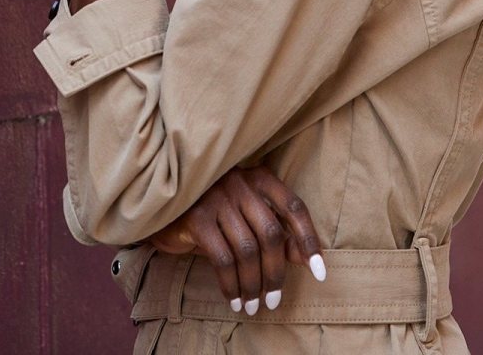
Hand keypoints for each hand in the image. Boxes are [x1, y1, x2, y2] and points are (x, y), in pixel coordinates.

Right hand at [147, 165, 325, 314]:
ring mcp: (217, 198)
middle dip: (277, 273)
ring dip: (253, 284)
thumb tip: (302, 257)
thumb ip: (273, 229)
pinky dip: (231, 284)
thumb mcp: (244, 214)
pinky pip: (222, 258)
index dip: (309, 240)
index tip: (320, 273)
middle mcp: (240, 183)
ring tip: (252, 305)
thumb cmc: (211, 210)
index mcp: (258, 177)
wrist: (162, 203)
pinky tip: (233, 299)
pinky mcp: (196, 217)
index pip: (293, 206)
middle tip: (273, 301)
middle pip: (272, 233)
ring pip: (247, 250)